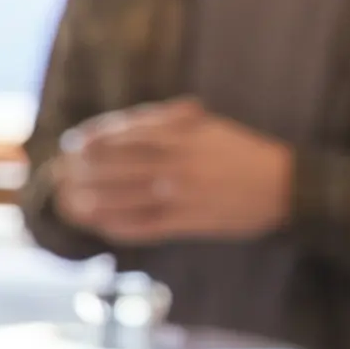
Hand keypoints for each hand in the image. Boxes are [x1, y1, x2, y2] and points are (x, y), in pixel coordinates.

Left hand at [57, 102, 295, 245]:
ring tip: (70, 202)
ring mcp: (181, 195)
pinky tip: (101, 226)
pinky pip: (144, 227)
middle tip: (62, 172)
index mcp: (181, 135)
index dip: (94, 139)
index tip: (74, 144)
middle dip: (83, 170)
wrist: (288, 187)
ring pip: (123, 198)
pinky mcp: (188, 222)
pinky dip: (118, 226)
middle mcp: (177, 163)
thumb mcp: (208, 127)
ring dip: (92, 200)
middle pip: (116, 166)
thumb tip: (126, 123)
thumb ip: (169, 121)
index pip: (124, 134)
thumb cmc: (243, 152)